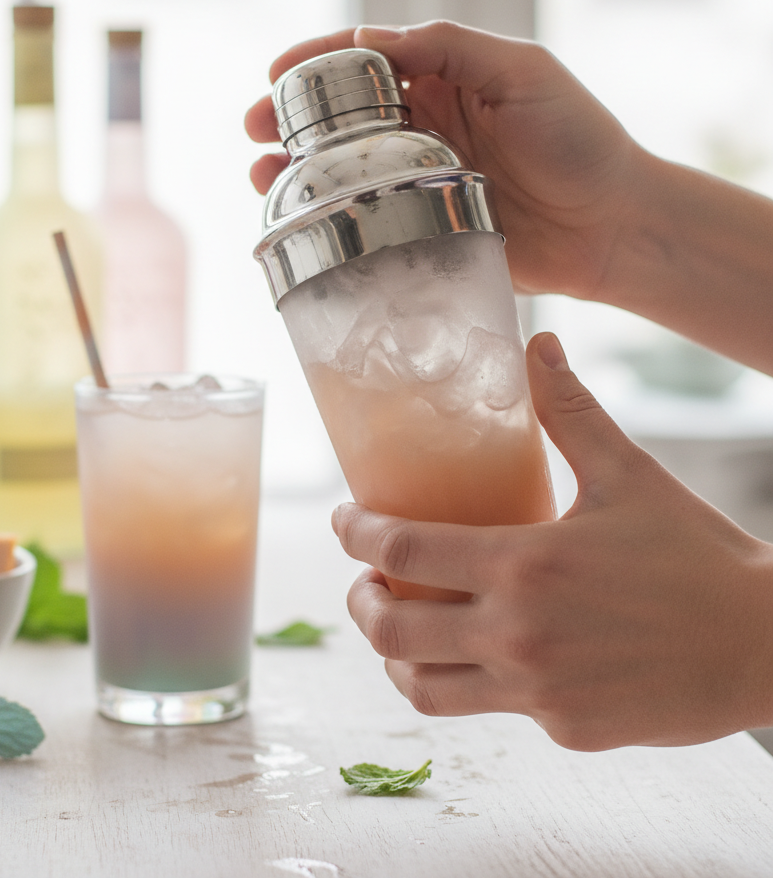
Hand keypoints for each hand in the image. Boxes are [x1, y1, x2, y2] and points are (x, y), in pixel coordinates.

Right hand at [245, 22, 646, 302]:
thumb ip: (451, 47)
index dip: (315, 62)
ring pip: (342, 171)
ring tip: (264, 178)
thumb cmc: (578, 141)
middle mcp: (423, 129)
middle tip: (254, 129)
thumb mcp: (522, 72)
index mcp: (444, 81)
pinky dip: (328, 220)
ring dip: (296, 171)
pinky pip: (364, 221)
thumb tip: (370, 38)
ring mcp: (419, 181)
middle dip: (289, 119)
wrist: (612, 227)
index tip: (275, 73)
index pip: (365, 62)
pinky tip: (301, 223)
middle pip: (340, 118)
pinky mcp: (422, 229)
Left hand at [331, 332, 772, 749]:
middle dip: (359, 603)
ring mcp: (539, 690)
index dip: (356, 534)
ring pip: (424, 686)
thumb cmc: (696, 554)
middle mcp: (520, 634)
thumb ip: (571, 411)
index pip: (402, 549)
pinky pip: (490, 705)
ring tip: (399, 625)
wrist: (766, 645)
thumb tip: (538, 344)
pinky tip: (482, 649)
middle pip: (392, 629)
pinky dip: (470, 677)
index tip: (343, 521)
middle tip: (363, 580)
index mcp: (525, 563)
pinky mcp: (564, 729)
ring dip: (395, 654)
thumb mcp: (628, 474)